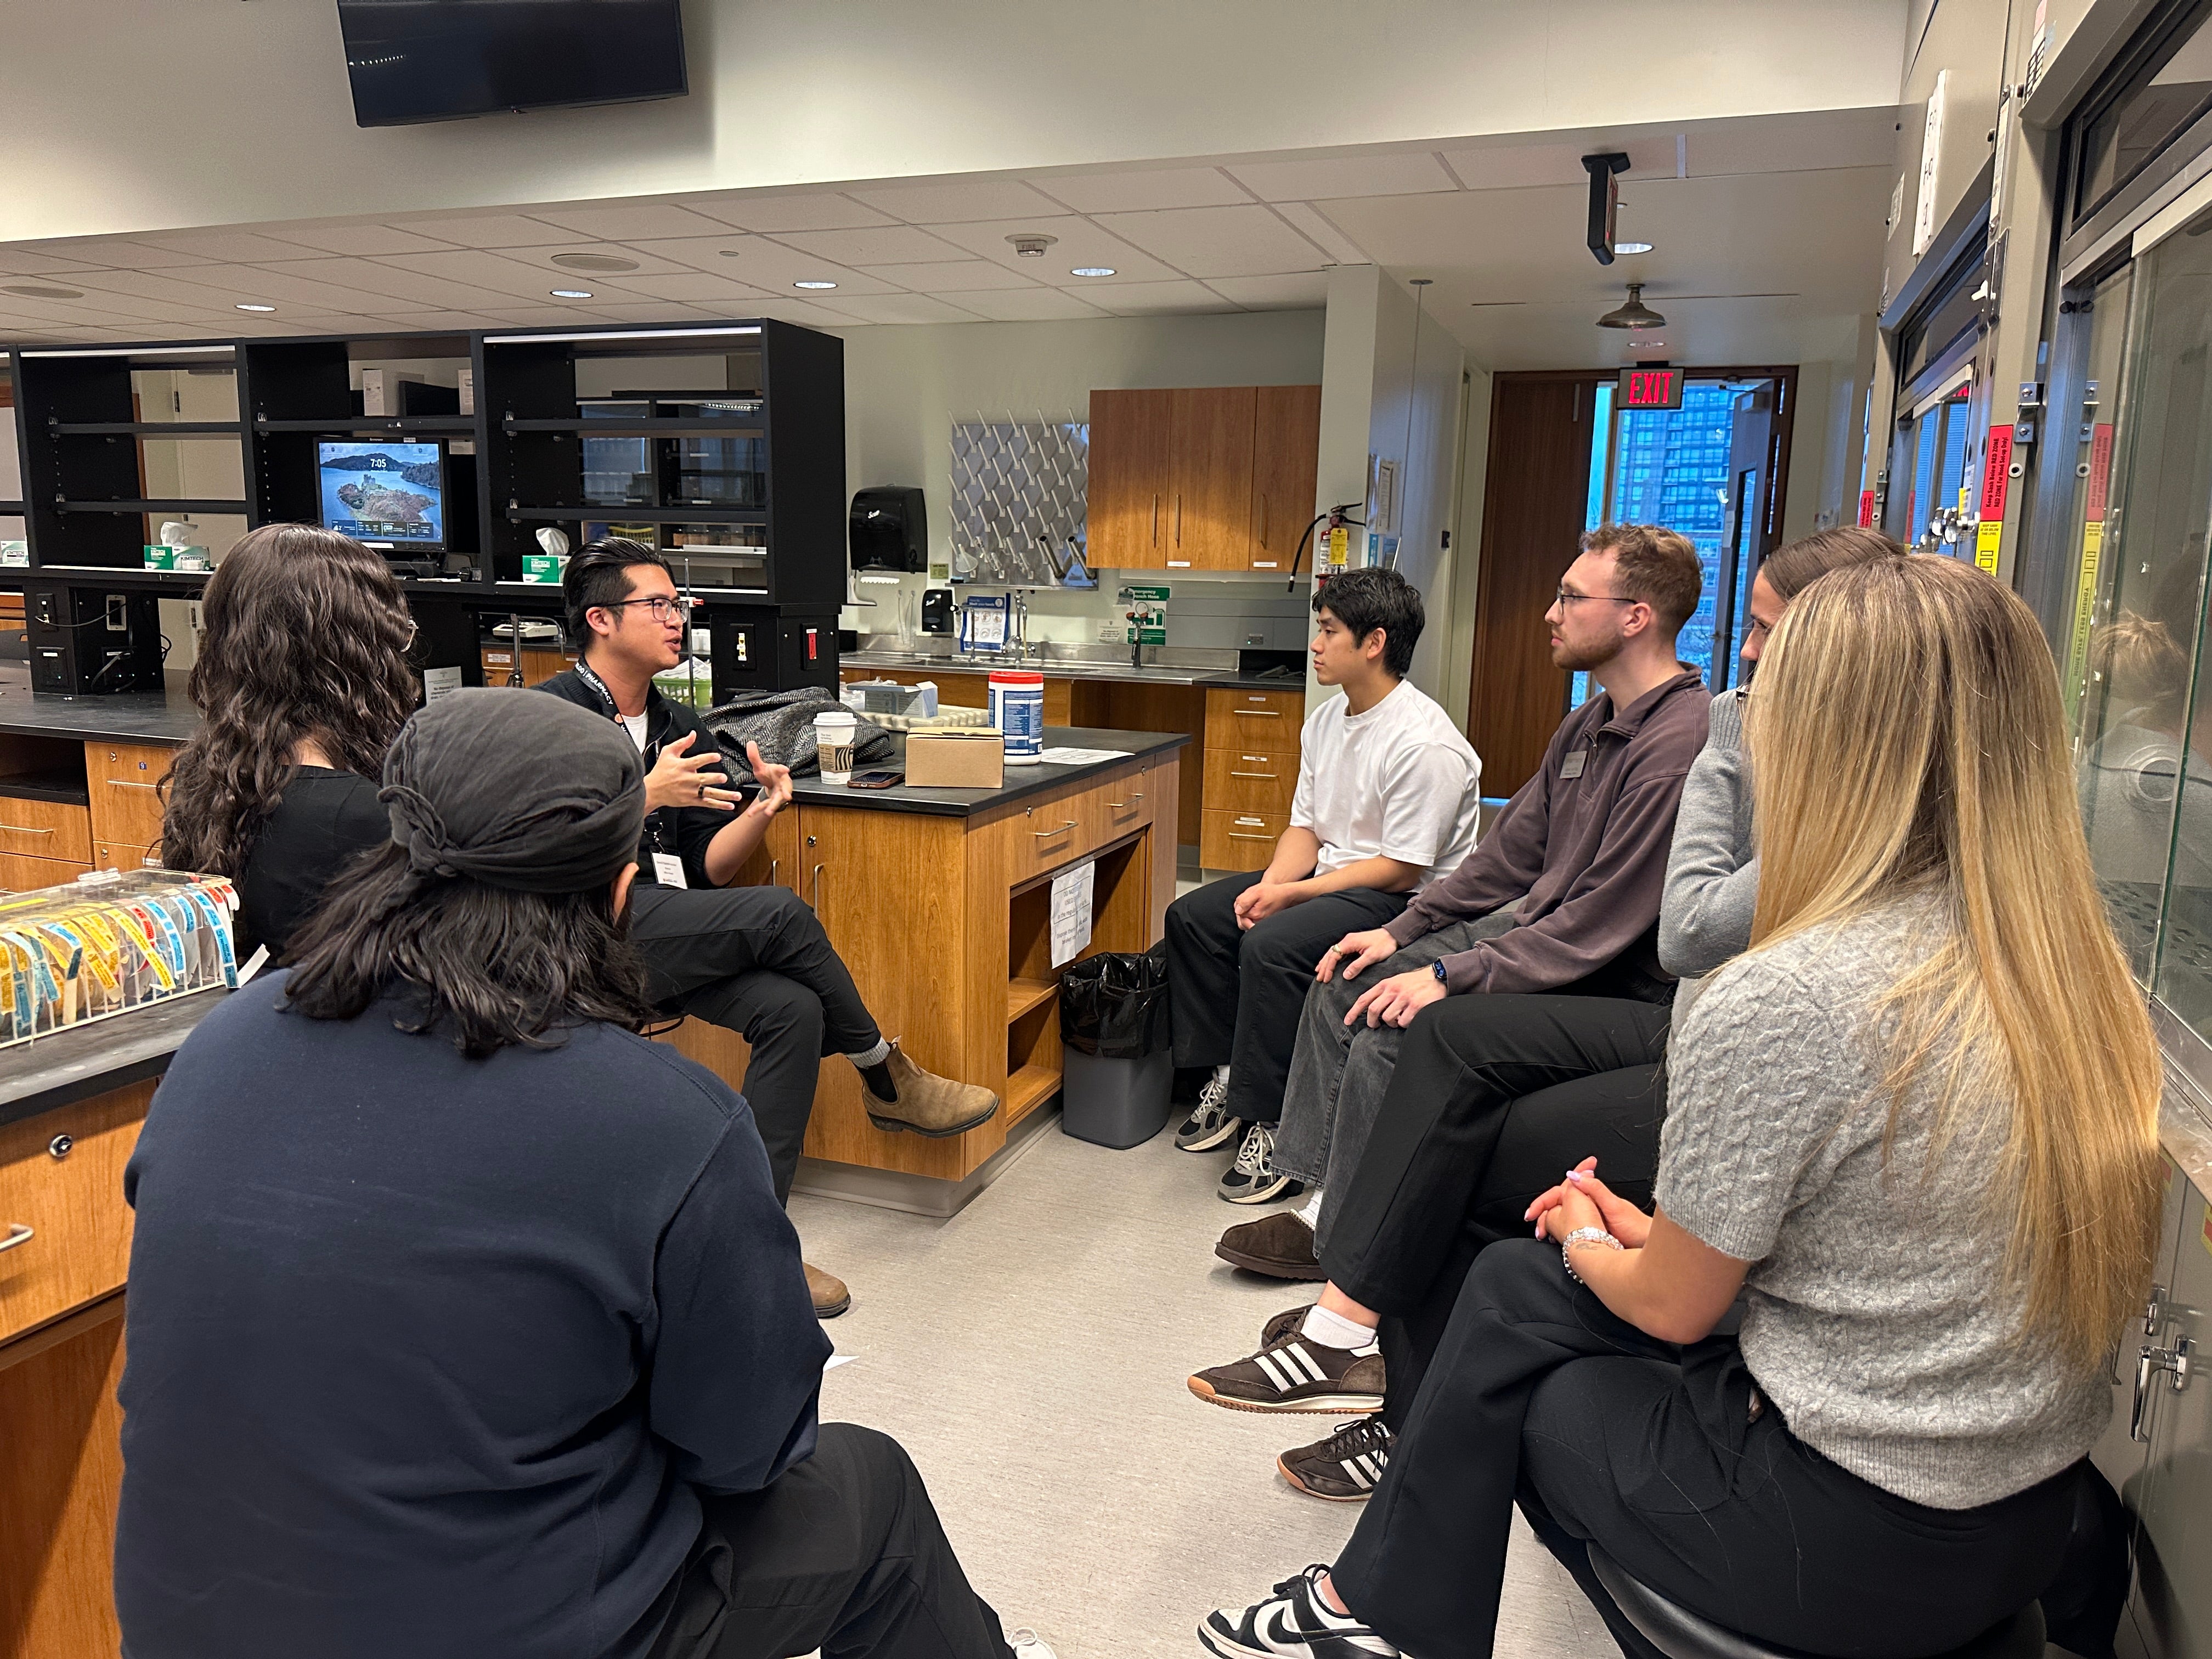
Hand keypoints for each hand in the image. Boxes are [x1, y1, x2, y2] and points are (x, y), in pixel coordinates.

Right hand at [645, 731, 739, 814]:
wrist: (652, 791)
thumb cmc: (661, 771)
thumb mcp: (668, 753)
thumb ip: (682, 743)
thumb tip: (693, 734)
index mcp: (682, 766)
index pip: (696, 761)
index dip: (707, 758)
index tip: (717, 756)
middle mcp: (687, 780)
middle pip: (703, 779)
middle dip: (714, 778)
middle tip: (723, 778)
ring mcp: (690, 792)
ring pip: (709, 793)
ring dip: (724, 795)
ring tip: (736, 796)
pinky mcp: (691, 801)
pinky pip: (707, 803)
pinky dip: (719, 805)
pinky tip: (730, 805)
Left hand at [740, 741, 792, 818]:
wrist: (772, 784)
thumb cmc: (769, 774)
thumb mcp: (760, 766)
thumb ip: (755, 756)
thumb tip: (749, 742)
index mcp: (779, 773)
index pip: (781, 770)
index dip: (783, 769)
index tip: (785, 769)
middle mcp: (782, 784)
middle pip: (784, 789)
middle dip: (785, 793)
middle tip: (787, 796)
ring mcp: (778, 794)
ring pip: (777, 801)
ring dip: (773, 806)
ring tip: (769, 812)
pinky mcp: (772, 801)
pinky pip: (766, 805)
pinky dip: (759, 809)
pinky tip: (751, 814)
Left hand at [1234, 881, 1303, 928]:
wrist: (1283, 895)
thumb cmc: (1271, 892)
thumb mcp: (1256, 891)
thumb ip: (1244, 901)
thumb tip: (1237, 911)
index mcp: (1255, 914)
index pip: (1239, 914)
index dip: (1239, 906)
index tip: (1246, 900)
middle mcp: (1258, 922)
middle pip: (1241, 922)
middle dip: (1241, 913)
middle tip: (1249, 902)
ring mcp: (1261, 924)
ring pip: (1245, 924)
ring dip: (1245, 916)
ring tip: (1251, 906)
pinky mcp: (1263, 925)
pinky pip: (1251, 925)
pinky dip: (1249, 919)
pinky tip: (1253, 911)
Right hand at [1317, 927, 1398, 983]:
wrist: (1393, 935)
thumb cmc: (1384, 945)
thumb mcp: (1372, 957)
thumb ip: (1357, 966)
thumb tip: (1345, 976)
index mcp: (1349, 942)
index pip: (1333, 956)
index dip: (1328, 968)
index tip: (1326, 979)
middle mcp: (1346, 940)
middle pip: (1330, 954)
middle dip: (1323, 967)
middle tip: (1319, 979)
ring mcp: (1349, 941)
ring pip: (1333, 952)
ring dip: (1325, 962)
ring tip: (1319, 972)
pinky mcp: (1353, 943)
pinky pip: (1338, 951)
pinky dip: (1332, 959)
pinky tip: (1330, 963)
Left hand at [1346, 966, 1445, 1027]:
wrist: (1436, 977)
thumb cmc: (1414, 982)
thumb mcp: (1395, 981)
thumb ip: (1383, 992)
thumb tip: (1370, 1008)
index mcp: (1386, 984)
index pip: (1365, 999)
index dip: (1354, 1011)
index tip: (1348, 1021)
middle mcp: (1393, 990)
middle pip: (1373, 1010)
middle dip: (1371, 1021)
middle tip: (1374, 1026)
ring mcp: (1404, 998)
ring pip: (1388, 1018)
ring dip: (1391, 1023)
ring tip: (1397, 1019)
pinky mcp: (1415, 1006)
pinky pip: (1403, 1022)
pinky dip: (1404, 1024)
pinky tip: (1408, 1018)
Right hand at [1526, 1160, 1651, 1247]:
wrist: (1650, 1246)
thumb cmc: (1637, 1227)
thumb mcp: (1615, 1206)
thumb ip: (1594, 1189)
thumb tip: (1573, 1175)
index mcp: (1593, 1195)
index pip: (1561, 1192)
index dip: (1545, 1200)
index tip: (1532, 1211)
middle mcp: (1591, 1205)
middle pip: (1559, 1203)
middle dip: (1542, 1211)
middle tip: (1531, 1223)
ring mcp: (1592, 1218)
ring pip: (1563, 1216)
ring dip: (1549, 1222)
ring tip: (1540, 1232)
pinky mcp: (1595, 1231)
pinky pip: (1571, 1228)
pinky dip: (1560, 1231)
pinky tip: (1556, 1239)